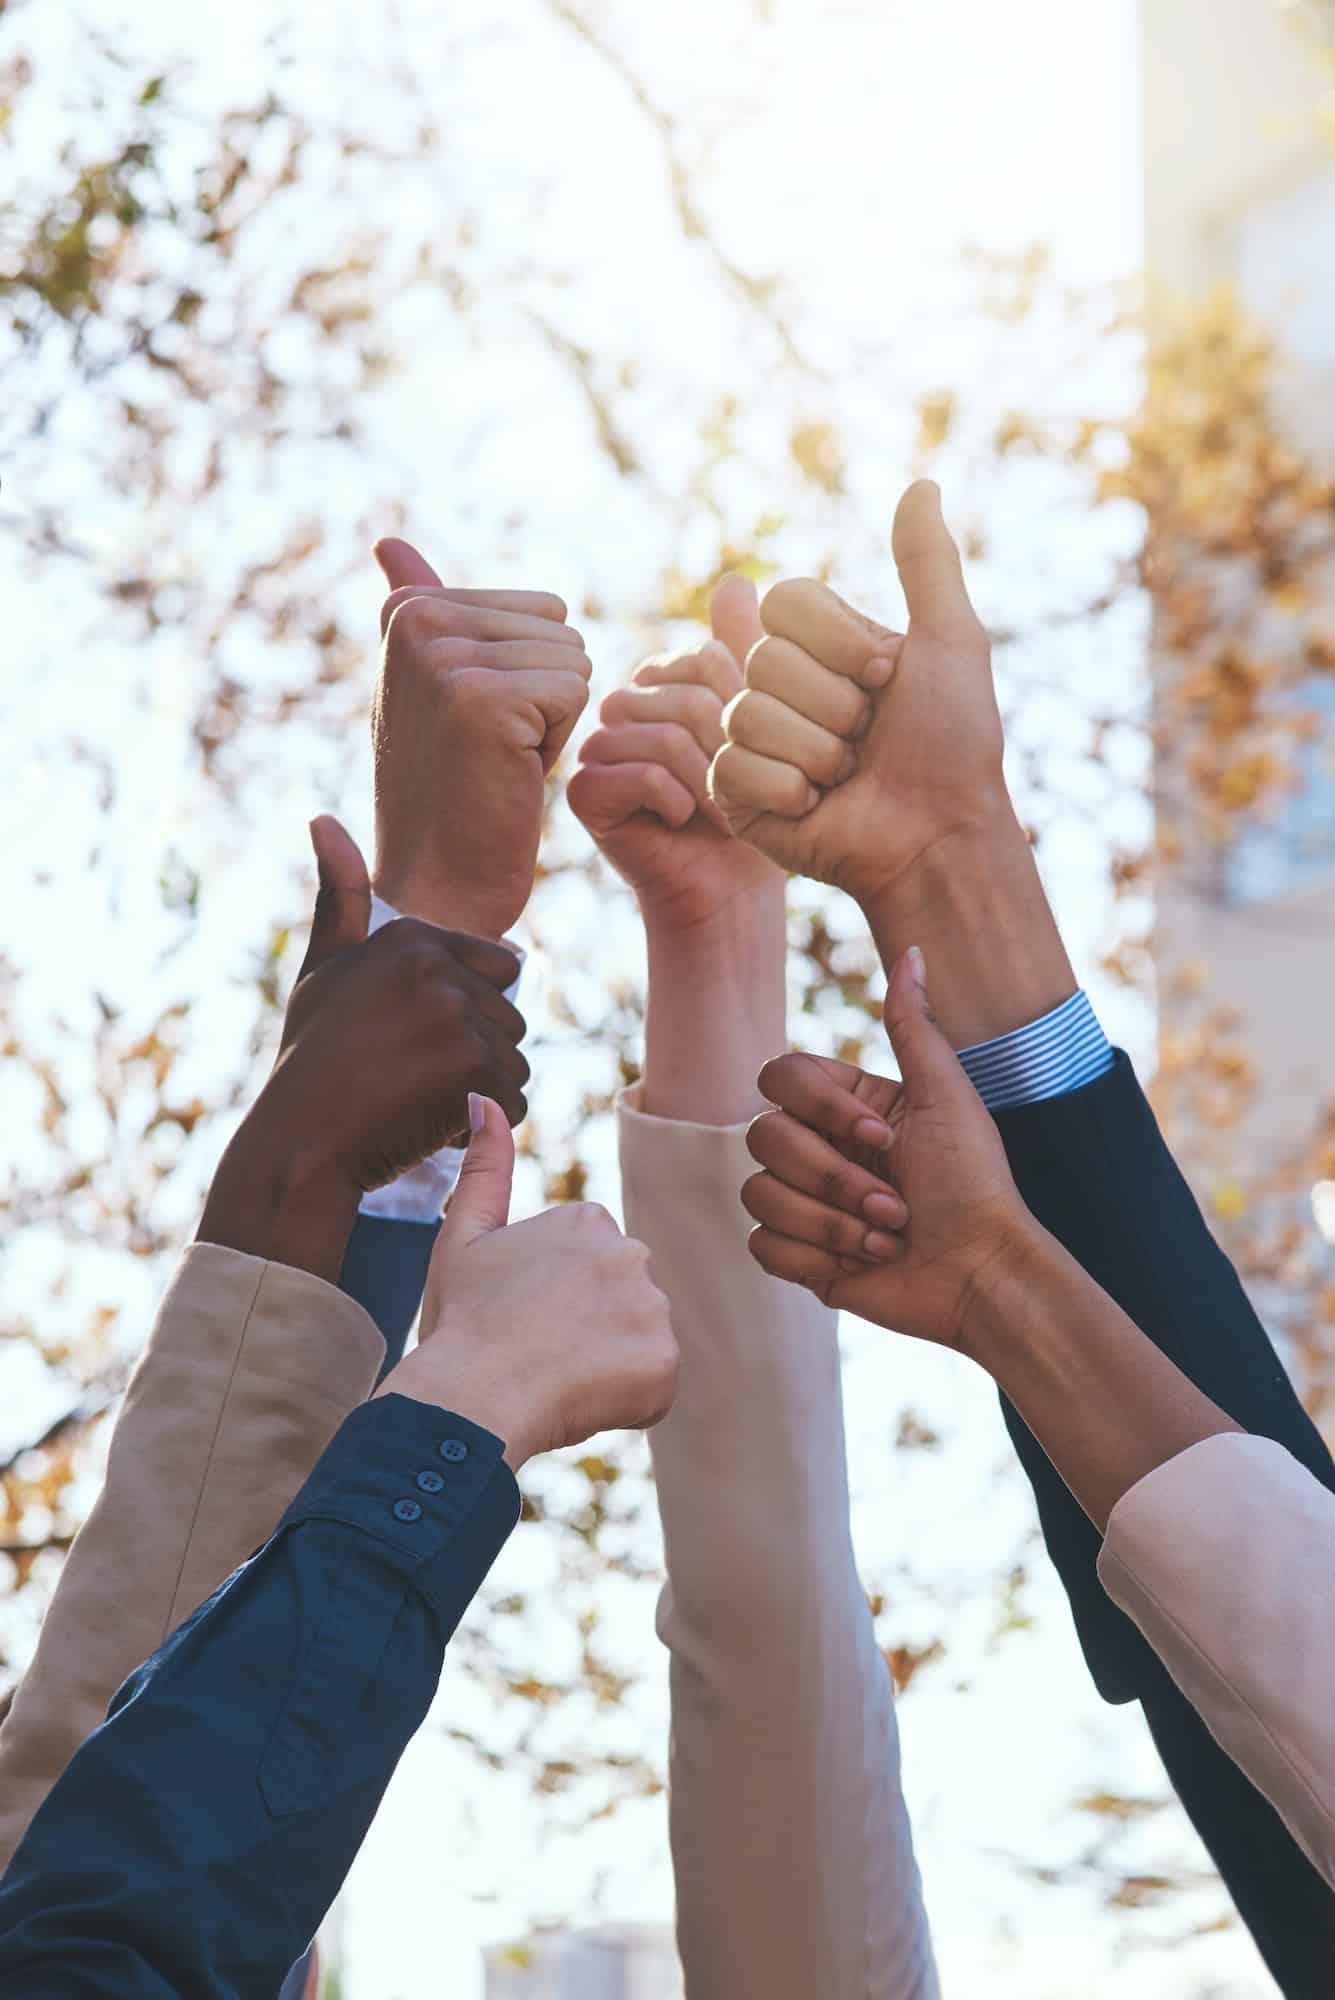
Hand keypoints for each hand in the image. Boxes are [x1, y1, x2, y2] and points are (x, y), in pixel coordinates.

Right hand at [198, 817, 527, 1281]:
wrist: (301, 1141)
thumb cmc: (312, 1057)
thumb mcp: (323, 968)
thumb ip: (341, 895)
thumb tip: (323, 818)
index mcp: (412, 937)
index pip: (500, 970)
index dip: (465, 1012)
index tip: (414, 1038)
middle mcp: (438, 968)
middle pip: (508, 1019)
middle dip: (473, 1054)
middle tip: (410, 1075)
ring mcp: (458, 1017)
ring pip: (514, 1062)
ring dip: (479, 1090)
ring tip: (418, 1099)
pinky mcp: (473, 1068)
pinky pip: (512, 1101)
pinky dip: (481, 1122)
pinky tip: (429, 1123)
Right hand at [370, 538, 591, 937]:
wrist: (439, 876)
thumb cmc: (447, 784)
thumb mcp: (425, 684)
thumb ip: (418, 608)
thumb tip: (388, 541)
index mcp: (407, 609)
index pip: (537, 609)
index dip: (525, 672)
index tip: (475, 719)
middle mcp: (416, 621)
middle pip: (560, 630)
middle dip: (544, 692)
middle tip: (491, 745)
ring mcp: (445, 658)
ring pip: (572, 661)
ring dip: (552, 717)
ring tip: (497, 756)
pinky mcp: (483, 698)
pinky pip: (575, 693)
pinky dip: (557, 739)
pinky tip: (509, 769)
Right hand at [383, 1097, 679, 1467]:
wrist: (469, 1396)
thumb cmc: (460, 1320)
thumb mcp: (462, 1235)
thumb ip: (484, 1167)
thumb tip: (483, 1095)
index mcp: (587, 1220)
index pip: (590, 1270)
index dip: (554, 1303)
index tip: (521, 1318)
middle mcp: (631, 1252)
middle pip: (621, 1302)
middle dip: (590, 1329)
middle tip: (538, 1352)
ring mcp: (653, 1307)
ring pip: (639, 1342)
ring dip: (608, 1365)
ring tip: (556, 1378)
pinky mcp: (665, 1362)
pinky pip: (653, 1384)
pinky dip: (624, 1399)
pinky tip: (580, 1400)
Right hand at [567, 576, 779, 933]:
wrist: (733, 887)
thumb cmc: (757, 806)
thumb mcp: (765, 721)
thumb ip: (750, 651)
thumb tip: (734, 581)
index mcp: (661, 679)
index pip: (707, 659)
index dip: (746, 709)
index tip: (762, 753)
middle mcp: (622, 705)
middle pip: (688, 696)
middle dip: (731, 752)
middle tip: (744, 791)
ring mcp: (597, 746)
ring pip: (664, 734)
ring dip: (707, 782)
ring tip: (720, 811)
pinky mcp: (583, 791)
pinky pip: (636, 771)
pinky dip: (673, 800)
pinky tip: (681, 821)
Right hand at [708, 481, 1008, 904]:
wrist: (937, 835)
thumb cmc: (953, 744)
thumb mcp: (950, 640)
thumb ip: (927, 562)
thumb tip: (922, 481)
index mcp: (820, 646)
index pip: (784, 601)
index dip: (839, 641)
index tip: (885, 677)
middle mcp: (779, 686)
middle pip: (764, 658)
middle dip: (832, 705)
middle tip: (867, 739)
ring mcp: (752, 740)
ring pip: (747, 713)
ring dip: (815, 753)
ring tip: (845, 777)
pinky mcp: (733, 793)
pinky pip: (733, 765)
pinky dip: (787, 790)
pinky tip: (815, 808)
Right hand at [742, 946, 1031, 1349]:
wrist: (981, 1275)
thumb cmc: (974, 1185)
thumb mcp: (947, 1097)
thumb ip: (914, 1025)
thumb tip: (913, 949)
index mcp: (846, 1106)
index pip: (781, 1078)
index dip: (824, 1109)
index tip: (886, 1137)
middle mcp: (817, 1147)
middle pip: (762, 1137)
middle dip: (834, 1178)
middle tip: (897, 1204)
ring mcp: (803, 1201)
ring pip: (759, 1192)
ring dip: (832, 1222)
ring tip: (886, 1237)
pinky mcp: (797, 1254)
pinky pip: (761, 1244)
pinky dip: (814, 1256)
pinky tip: (860, 1264)